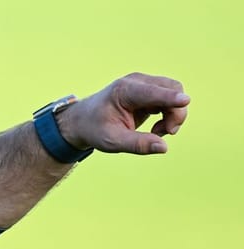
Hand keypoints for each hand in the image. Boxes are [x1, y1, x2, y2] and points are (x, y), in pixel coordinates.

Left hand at [61, 72, 188, 154]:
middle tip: (167, 132)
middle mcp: (137, 82)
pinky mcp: (150, 91)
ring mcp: (145, 84)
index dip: (170, 97)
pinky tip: (155, 129)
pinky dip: (169, 115)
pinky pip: (171, 99)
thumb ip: (137, 144)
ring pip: (175, 94)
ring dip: (173, 115)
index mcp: (124, 90)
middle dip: (176, 113)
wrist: (84, 121)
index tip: (185, 101)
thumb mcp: (112, 141)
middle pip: (171, 89)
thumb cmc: (95, 130)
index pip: (152, 92)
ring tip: (156, 133)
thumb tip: (164, 147)